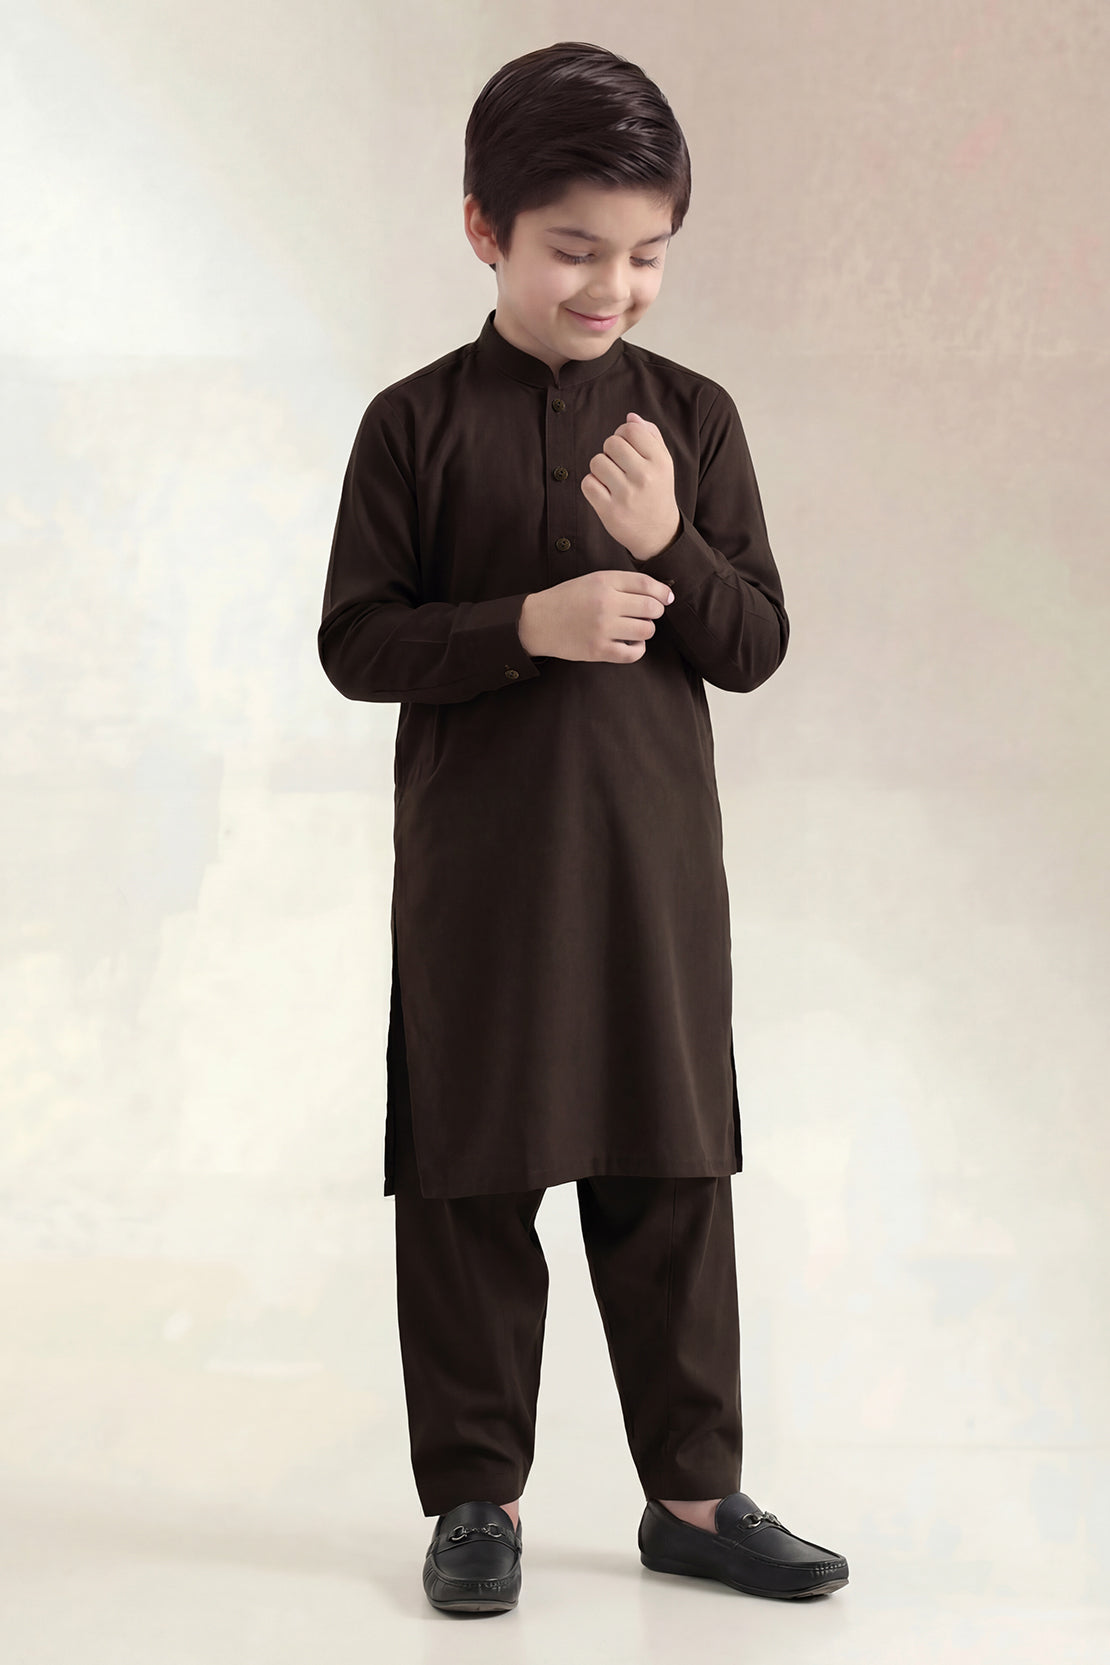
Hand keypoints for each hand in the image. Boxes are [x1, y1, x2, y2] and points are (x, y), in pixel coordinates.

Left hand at [580, 412, 681, 561]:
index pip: (631, 429)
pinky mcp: (610, 512)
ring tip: (611, 478)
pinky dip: (592, 485)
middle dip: (610, 450)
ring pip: (597, 462)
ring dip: (600, 468)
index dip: (623, 434)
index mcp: (660, 462)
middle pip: (611, 443)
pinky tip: (603, 491)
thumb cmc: (657, 491)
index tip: (626, 447)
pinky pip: (588, 483)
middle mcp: (644, 477)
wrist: (658, 533)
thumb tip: (630, 417)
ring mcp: (626, 496)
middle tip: (617, 464)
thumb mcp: (663, 463)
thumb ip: (650, 436)